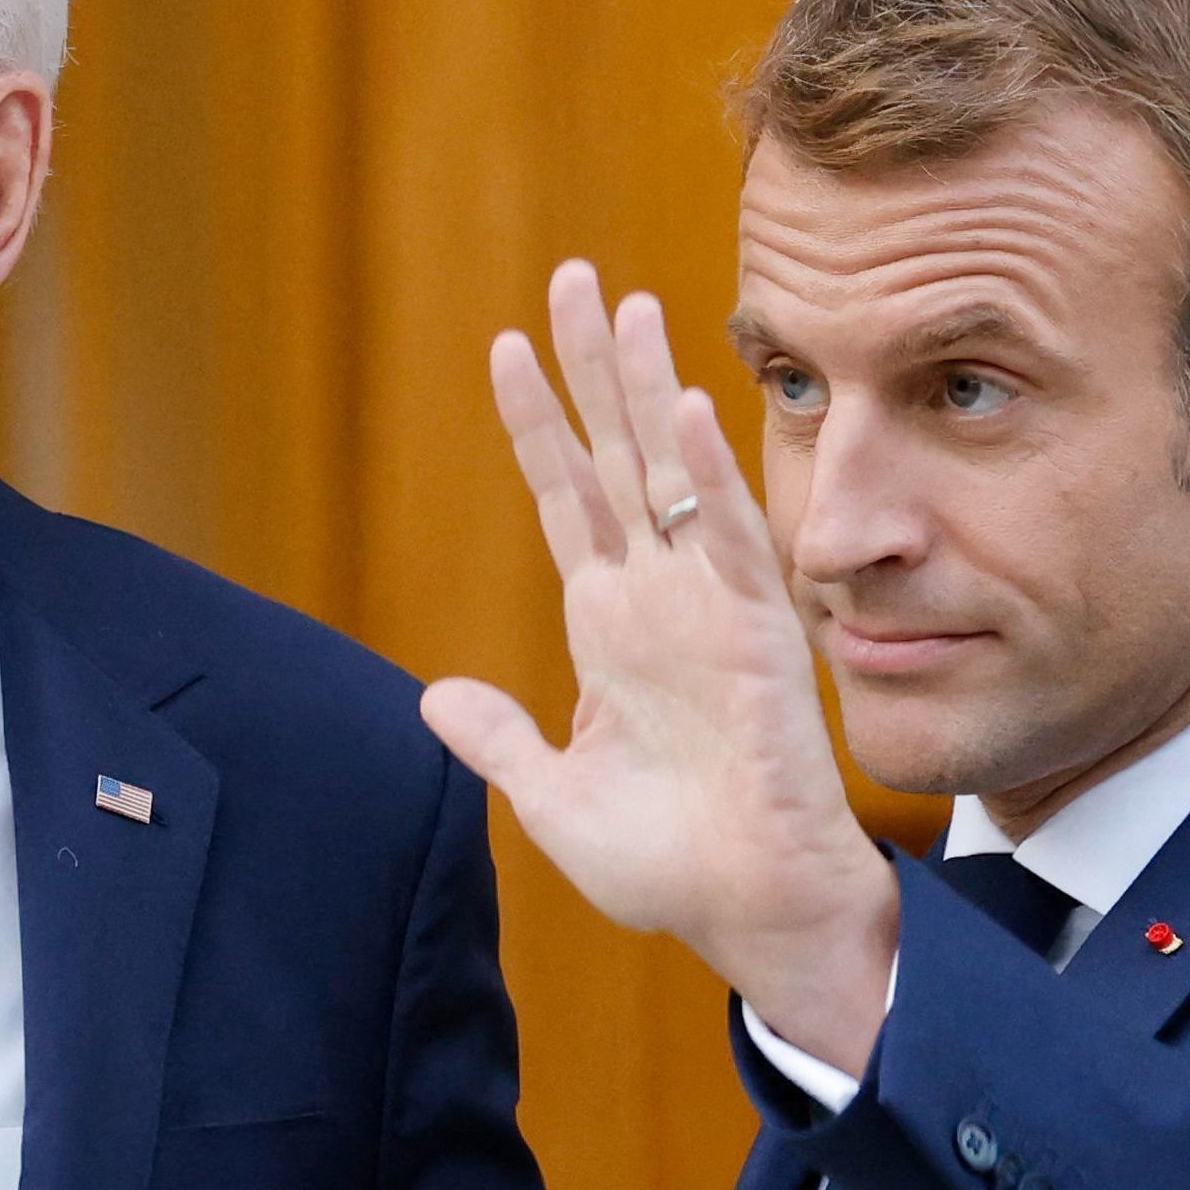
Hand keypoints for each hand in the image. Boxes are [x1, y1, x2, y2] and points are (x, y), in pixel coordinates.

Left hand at [419, 262, 899, 1074]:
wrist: (746, 910)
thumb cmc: (667, 866)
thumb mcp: (552, 798)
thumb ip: (499, 740)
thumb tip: (433, 697)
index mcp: (609, 628)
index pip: (566, 499)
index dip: (538, 427)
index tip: (506, 350)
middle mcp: (658, 599)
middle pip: (617, 457)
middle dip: (592, 371)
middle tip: (570, 278)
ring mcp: (707, 609)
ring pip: (672, 475)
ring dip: (650, 392)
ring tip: (627, 303)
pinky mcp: (755, 636)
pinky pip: (729, 541)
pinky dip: (708, 477)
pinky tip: (684, 410)